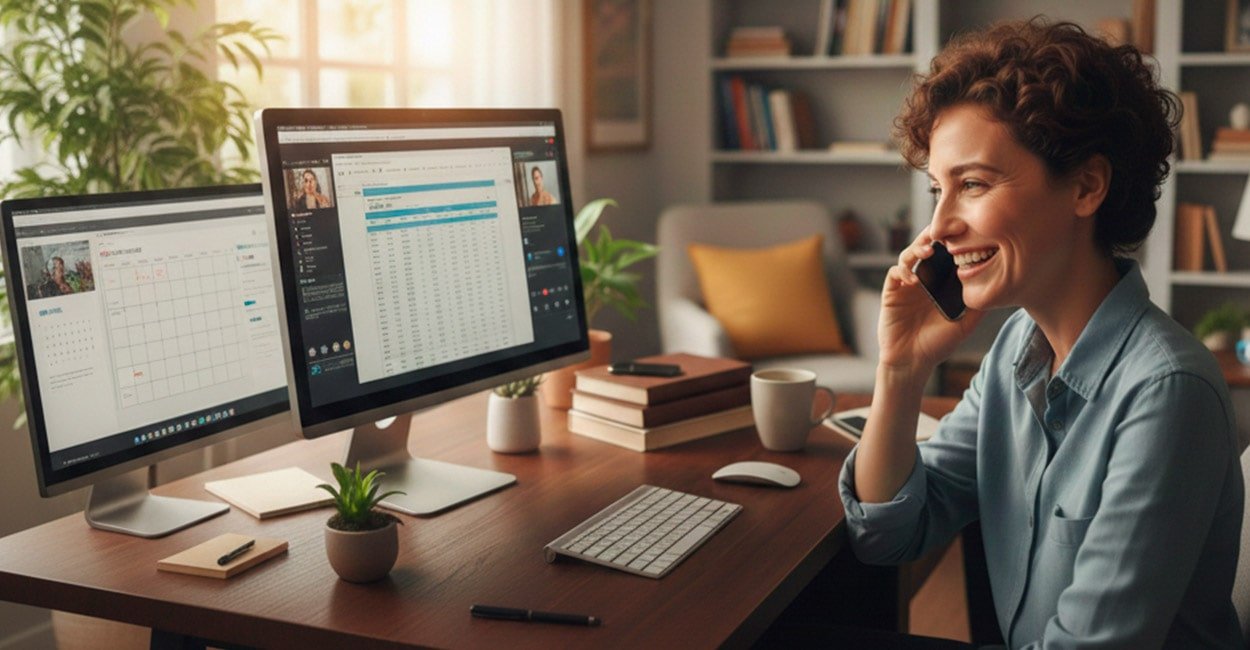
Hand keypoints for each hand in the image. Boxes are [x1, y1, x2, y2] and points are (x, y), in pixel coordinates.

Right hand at [878, 228, 984, 378]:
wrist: (912, 361)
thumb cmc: (937, 344)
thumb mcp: (964, 324)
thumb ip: (978, 307)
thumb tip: (999, 288)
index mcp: (940, 283)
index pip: (945, 255)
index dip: (951, 242)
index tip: (964, 233)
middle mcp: (923, 279)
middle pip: (925, 248)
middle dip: (933, 237)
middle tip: (944, 232)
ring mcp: (906, 284)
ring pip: (908, 255)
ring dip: (917, 249)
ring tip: (929, 251)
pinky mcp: (891, 292)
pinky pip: (895, 273)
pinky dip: (904, 271)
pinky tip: (914, 280)